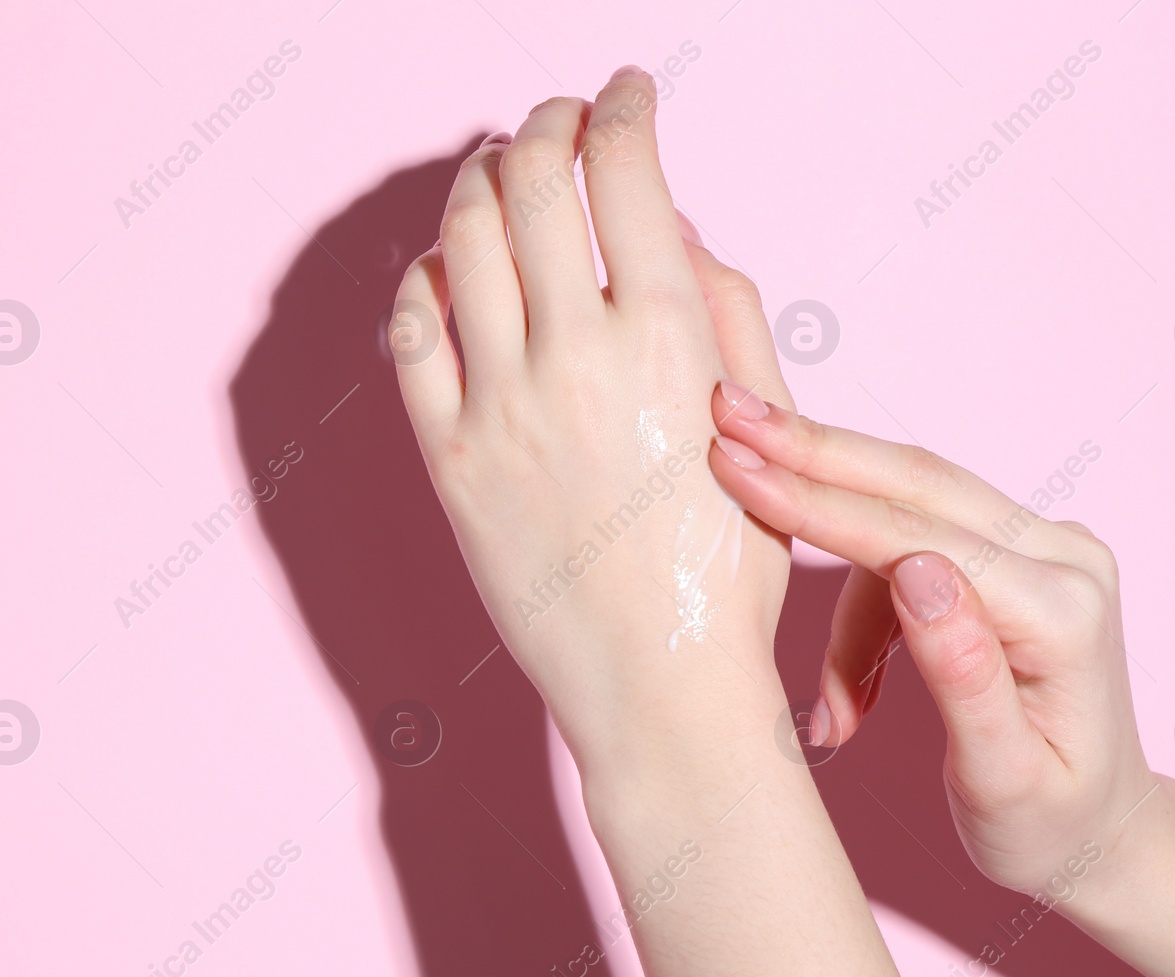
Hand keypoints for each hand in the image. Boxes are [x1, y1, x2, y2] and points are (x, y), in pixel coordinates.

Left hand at [390, 69, 793, 765]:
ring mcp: (500, 408)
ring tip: (501, 174)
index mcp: (670, 341)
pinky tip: (452, 265)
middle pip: (532, 181)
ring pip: (462, 238)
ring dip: (481, 180)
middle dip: (548, 124)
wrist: (664, 686)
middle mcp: (576, 357)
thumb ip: (725, 308)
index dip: (625, 108)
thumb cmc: (734, 567)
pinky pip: (410, 334)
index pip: (628, 171)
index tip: (627, 92)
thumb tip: (670, 226)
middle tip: (561, 120)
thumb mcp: (765, 426)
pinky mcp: (448, 460)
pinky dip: (427, 276)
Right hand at [705, 393, 1156, 894]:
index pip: (918, 536)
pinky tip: (847, 678)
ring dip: (830, 533)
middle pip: (917, 484)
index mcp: (1064, 611)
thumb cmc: (1049, 827)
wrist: (1104, 834)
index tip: (735, 463)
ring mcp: (1045, 546)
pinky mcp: (1016, 553)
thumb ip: (963, 674)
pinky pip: (916, 533)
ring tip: (805, 642)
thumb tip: (915, 570)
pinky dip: (861, 590)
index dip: (819, 501)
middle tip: (727, 413)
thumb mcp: (1002, 780)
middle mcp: (1066, 557)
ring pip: (910, 503)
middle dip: (812, 451)